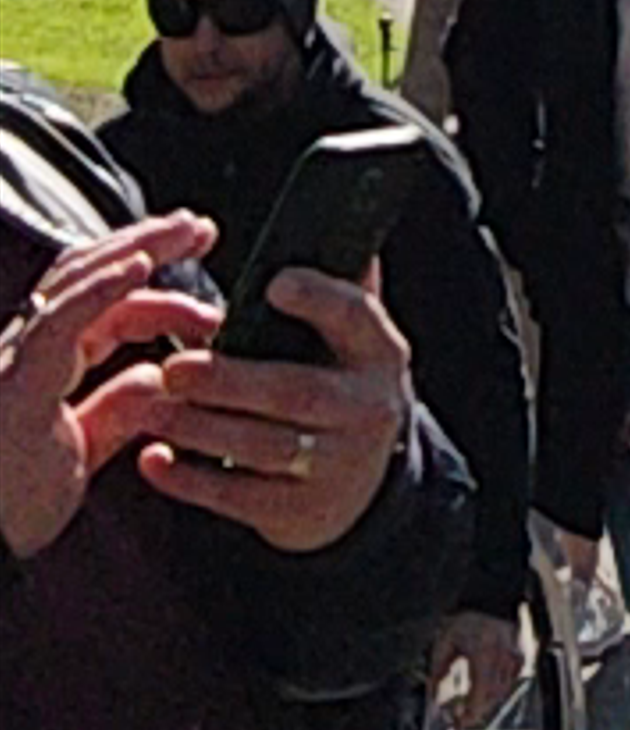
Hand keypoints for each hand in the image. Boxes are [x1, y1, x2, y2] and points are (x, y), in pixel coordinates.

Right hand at [0, 219, 221, 565]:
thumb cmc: (23, 503)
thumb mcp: (90, 445)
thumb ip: (121, 406)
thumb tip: (162, 373)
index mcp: (46, 366)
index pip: (104, 310)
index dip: (155, 289)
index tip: (206, 284)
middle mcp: (26, 351)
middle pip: (89, 278)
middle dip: (147, 245)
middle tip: (202, 227)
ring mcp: (15, 360)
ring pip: (75, 282)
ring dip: (135, 249)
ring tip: (185, 230)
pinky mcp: (14, 381)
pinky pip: (59, 321)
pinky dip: (100, 287)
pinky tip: (138, 265)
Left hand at [130, 264, 413, 555]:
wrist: (360, 491)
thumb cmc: (340, 391)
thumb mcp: (356, 344)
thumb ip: (342, 290)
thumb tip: (338, 218)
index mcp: (379, 355)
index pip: (357, 319)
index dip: (319, 300)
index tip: (273, 283)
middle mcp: (366, 412)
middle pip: (296, 393)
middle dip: (231, 380)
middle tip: (175, 367)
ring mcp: (334, 467)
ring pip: (262, 448)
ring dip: (199, 427)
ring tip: (151, 407)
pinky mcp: (297, 511)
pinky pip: (237, 497)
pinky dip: (189, 480)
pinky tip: (152, 460)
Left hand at [435, 607, 526, 720]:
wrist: (489, 596)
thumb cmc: (467, 616)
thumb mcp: (445, 643)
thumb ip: (438, 673)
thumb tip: (434, 696)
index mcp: (484, 658)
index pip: (479, 697)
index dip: (469, 714)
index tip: (458, 722)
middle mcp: (502, 660)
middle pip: (492, 698)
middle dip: (476, 711)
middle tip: (462, 717)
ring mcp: (514, 658)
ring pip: (502, 691)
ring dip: (487, 702)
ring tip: (472, 704)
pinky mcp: (519, 654)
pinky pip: (511, 680)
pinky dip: (499, 689)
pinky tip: (488, 688)